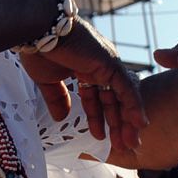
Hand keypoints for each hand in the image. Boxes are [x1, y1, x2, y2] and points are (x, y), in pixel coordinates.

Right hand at [21, 16, 147, 151]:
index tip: (100, 137)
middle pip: (113, 100)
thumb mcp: (47, 81)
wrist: (38, 31)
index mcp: (85, 69)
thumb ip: (57, 99)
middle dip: (117, 124)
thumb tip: (61, 118)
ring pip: (122, 97)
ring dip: (128, 121)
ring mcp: (107, 64)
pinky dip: (134, 106)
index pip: (96, 98)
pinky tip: (139, 124)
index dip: (98, 118)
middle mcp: (100, 67)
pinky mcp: (110, 64)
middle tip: (123, 146)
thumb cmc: (40, 51)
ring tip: (131, 143)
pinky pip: (126, 88)